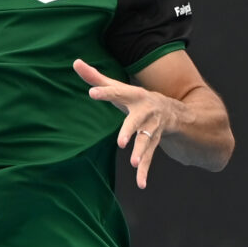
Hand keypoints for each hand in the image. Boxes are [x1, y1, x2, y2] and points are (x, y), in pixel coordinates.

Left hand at [76, 58, 179, 188]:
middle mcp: (145, 112)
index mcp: (133, 96)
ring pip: (146, 141)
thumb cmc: (135, 98)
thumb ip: (95, 77)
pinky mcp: (154, 142)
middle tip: (121, 142)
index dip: (105, 92)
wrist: (171, 109)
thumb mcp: (118, 87)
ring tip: (134, 164)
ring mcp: (151, 128)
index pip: (117, 92)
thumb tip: (76, 62)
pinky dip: (146, 172)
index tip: (92, 92)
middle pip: (136, 121)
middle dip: (130, 131)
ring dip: (141, 153)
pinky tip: (141, 184)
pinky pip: (151, 158)